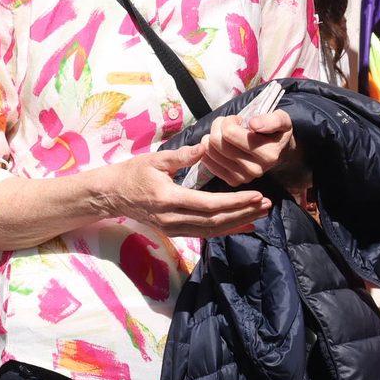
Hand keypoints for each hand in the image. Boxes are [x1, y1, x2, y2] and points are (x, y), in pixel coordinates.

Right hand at [98, 146, 270, 237]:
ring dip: (239, 223)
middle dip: (243, 213)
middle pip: (215, 221)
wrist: (112, 195)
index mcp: (168, 198)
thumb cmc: (133, 173)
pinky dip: (226, 231)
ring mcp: (173, 228)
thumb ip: (182, 155)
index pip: (209, 204)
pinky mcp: (174, 232)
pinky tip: (245, 226)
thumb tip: (206, 145)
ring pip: (212, 231)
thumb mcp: (155, 159)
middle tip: (267, 204)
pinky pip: (204, 234)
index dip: (235, 201)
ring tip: (261, 213)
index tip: (257, 195)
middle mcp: (172, 218)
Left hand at [197, 108, 297, 187]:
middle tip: (227, 125)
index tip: (238, 120)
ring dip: (211, 137)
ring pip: (210, 151)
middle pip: (217, 141)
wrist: (278, 152)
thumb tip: (254, 124)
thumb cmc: (276, 133)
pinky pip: (208, 162)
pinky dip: (208, 150)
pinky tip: (218, 145)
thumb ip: (273, 120)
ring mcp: (244, 177)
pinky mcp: (233, 181)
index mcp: (268, 153)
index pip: (229, 132)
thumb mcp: (283, 120)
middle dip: (218, 127)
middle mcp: (256, 169)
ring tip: (224, 134)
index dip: (229, 121)